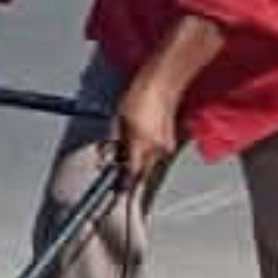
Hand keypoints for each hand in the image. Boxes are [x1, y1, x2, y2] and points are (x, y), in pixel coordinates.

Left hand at [108, 67, 182, 181]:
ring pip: (148, 162)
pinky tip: (140, 136)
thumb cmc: (139, 96)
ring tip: (127, 146)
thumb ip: (114, 143)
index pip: (130, 176)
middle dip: (129, 174)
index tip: (115, 196)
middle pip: (140, 173)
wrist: (163, 81)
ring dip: (137, 160)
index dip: (122, 188)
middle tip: (118, 169)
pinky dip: (146, 150)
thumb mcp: (118, 120)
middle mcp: (155, 151)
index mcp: (141, 147)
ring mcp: (165, 145)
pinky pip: (155, 152)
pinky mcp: (170, 138)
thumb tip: (107, 157)